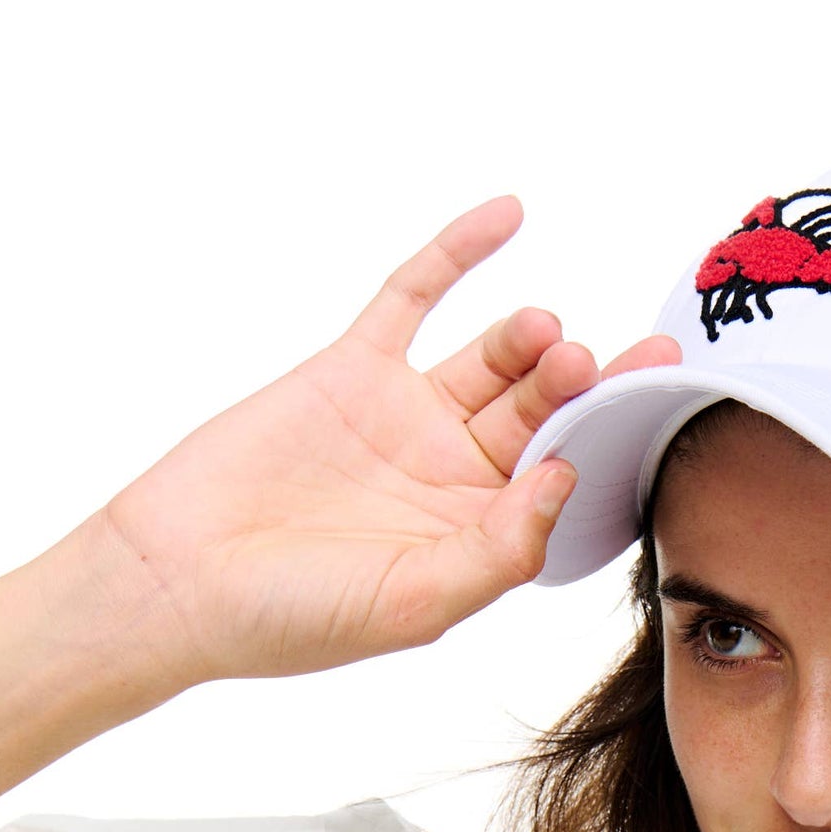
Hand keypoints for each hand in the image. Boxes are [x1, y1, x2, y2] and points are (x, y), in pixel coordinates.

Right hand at [89, 196, 679, 685]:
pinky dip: (457, 254)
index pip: (564, 477)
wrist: (177, 579)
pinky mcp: (352, 369)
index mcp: (479, 535)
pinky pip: (413, 297)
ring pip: (489, 361)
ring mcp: (404, 416)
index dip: (608, 442)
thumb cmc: (294, 616)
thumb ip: (497, 550)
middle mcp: (453, 474)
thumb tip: (563, 478)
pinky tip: (508, 215)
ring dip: (527, 341)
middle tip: (612, 361)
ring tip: (548, 334)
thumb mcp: (415, 602)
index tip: (653, 406)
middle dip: (582, 387)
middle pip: (541, 413)